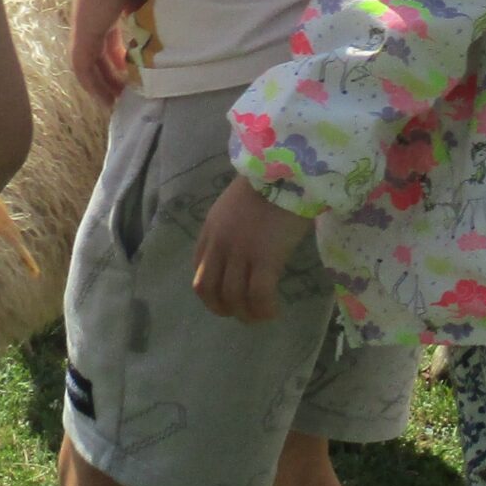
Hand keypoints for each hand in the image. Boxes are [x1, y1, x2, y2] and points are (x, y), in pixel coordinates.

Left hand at [66, 0, 146, 107]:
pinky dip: (92, 85)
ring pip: (88, 62)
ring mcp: (85, 24)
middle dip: (110, 72)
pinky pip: (82, 67)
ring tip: (116, 102)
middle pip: (98, 51)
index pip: (110, 34)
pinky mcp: (83, 34)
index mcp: (109, 1)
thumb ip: (150, 0)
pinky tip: (106, 100)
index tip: (133, 68)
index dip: (120, 52)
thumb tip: (152, 16)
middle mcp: (93, 14)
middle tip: (124, 91)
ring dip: (101, 83)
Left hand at [191, 177, 313, 322]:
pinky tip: (274, 311)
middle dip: (222, 309)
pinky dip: (264, 310)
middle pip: (208, 289)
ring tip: (262, 316)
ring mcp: (240, 251)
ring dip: (246, 314)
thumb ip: (232, 228)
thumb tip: (244, 250)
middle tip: (243, 314)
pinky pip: (259, 296)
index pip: (198, 271)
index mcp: (211, 230)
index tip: (227, 300)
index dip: (211, 292)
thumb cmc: (269, 183)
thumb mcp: (235, 206)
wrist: (287, 170)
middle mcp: (219, 243)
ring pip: (233, 297)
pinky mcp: (265, 258)